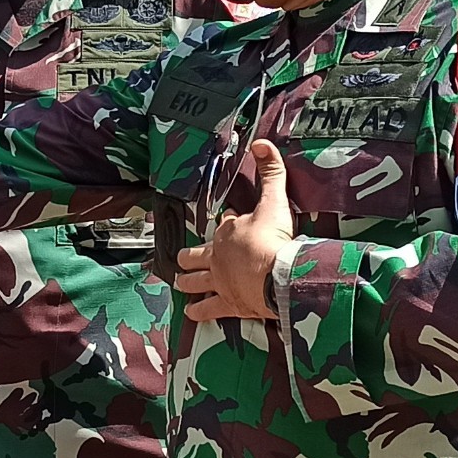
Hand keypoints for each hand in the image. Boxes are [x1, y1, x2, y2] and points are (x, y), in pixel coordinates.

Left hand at [176, 140, 293, 323]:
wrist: (278, 276)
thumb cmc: (274, 239)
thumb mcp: (274, 201)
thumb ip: (271, 173)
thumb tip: (263, 143)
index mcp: (228, 232)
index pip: (225, 224)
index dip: (229, 222)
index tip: (233, 220)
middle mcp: (218, 257)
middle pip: (196, 255)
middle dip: (189, 256)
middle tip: (184, 259)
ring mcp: (220, 282)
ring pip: (194, 282)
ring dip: (186, 282)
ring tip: (180, 283)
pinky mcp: (228, 304)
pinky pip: (207, 310)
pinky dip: (198, 312)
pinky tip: (191, 313)